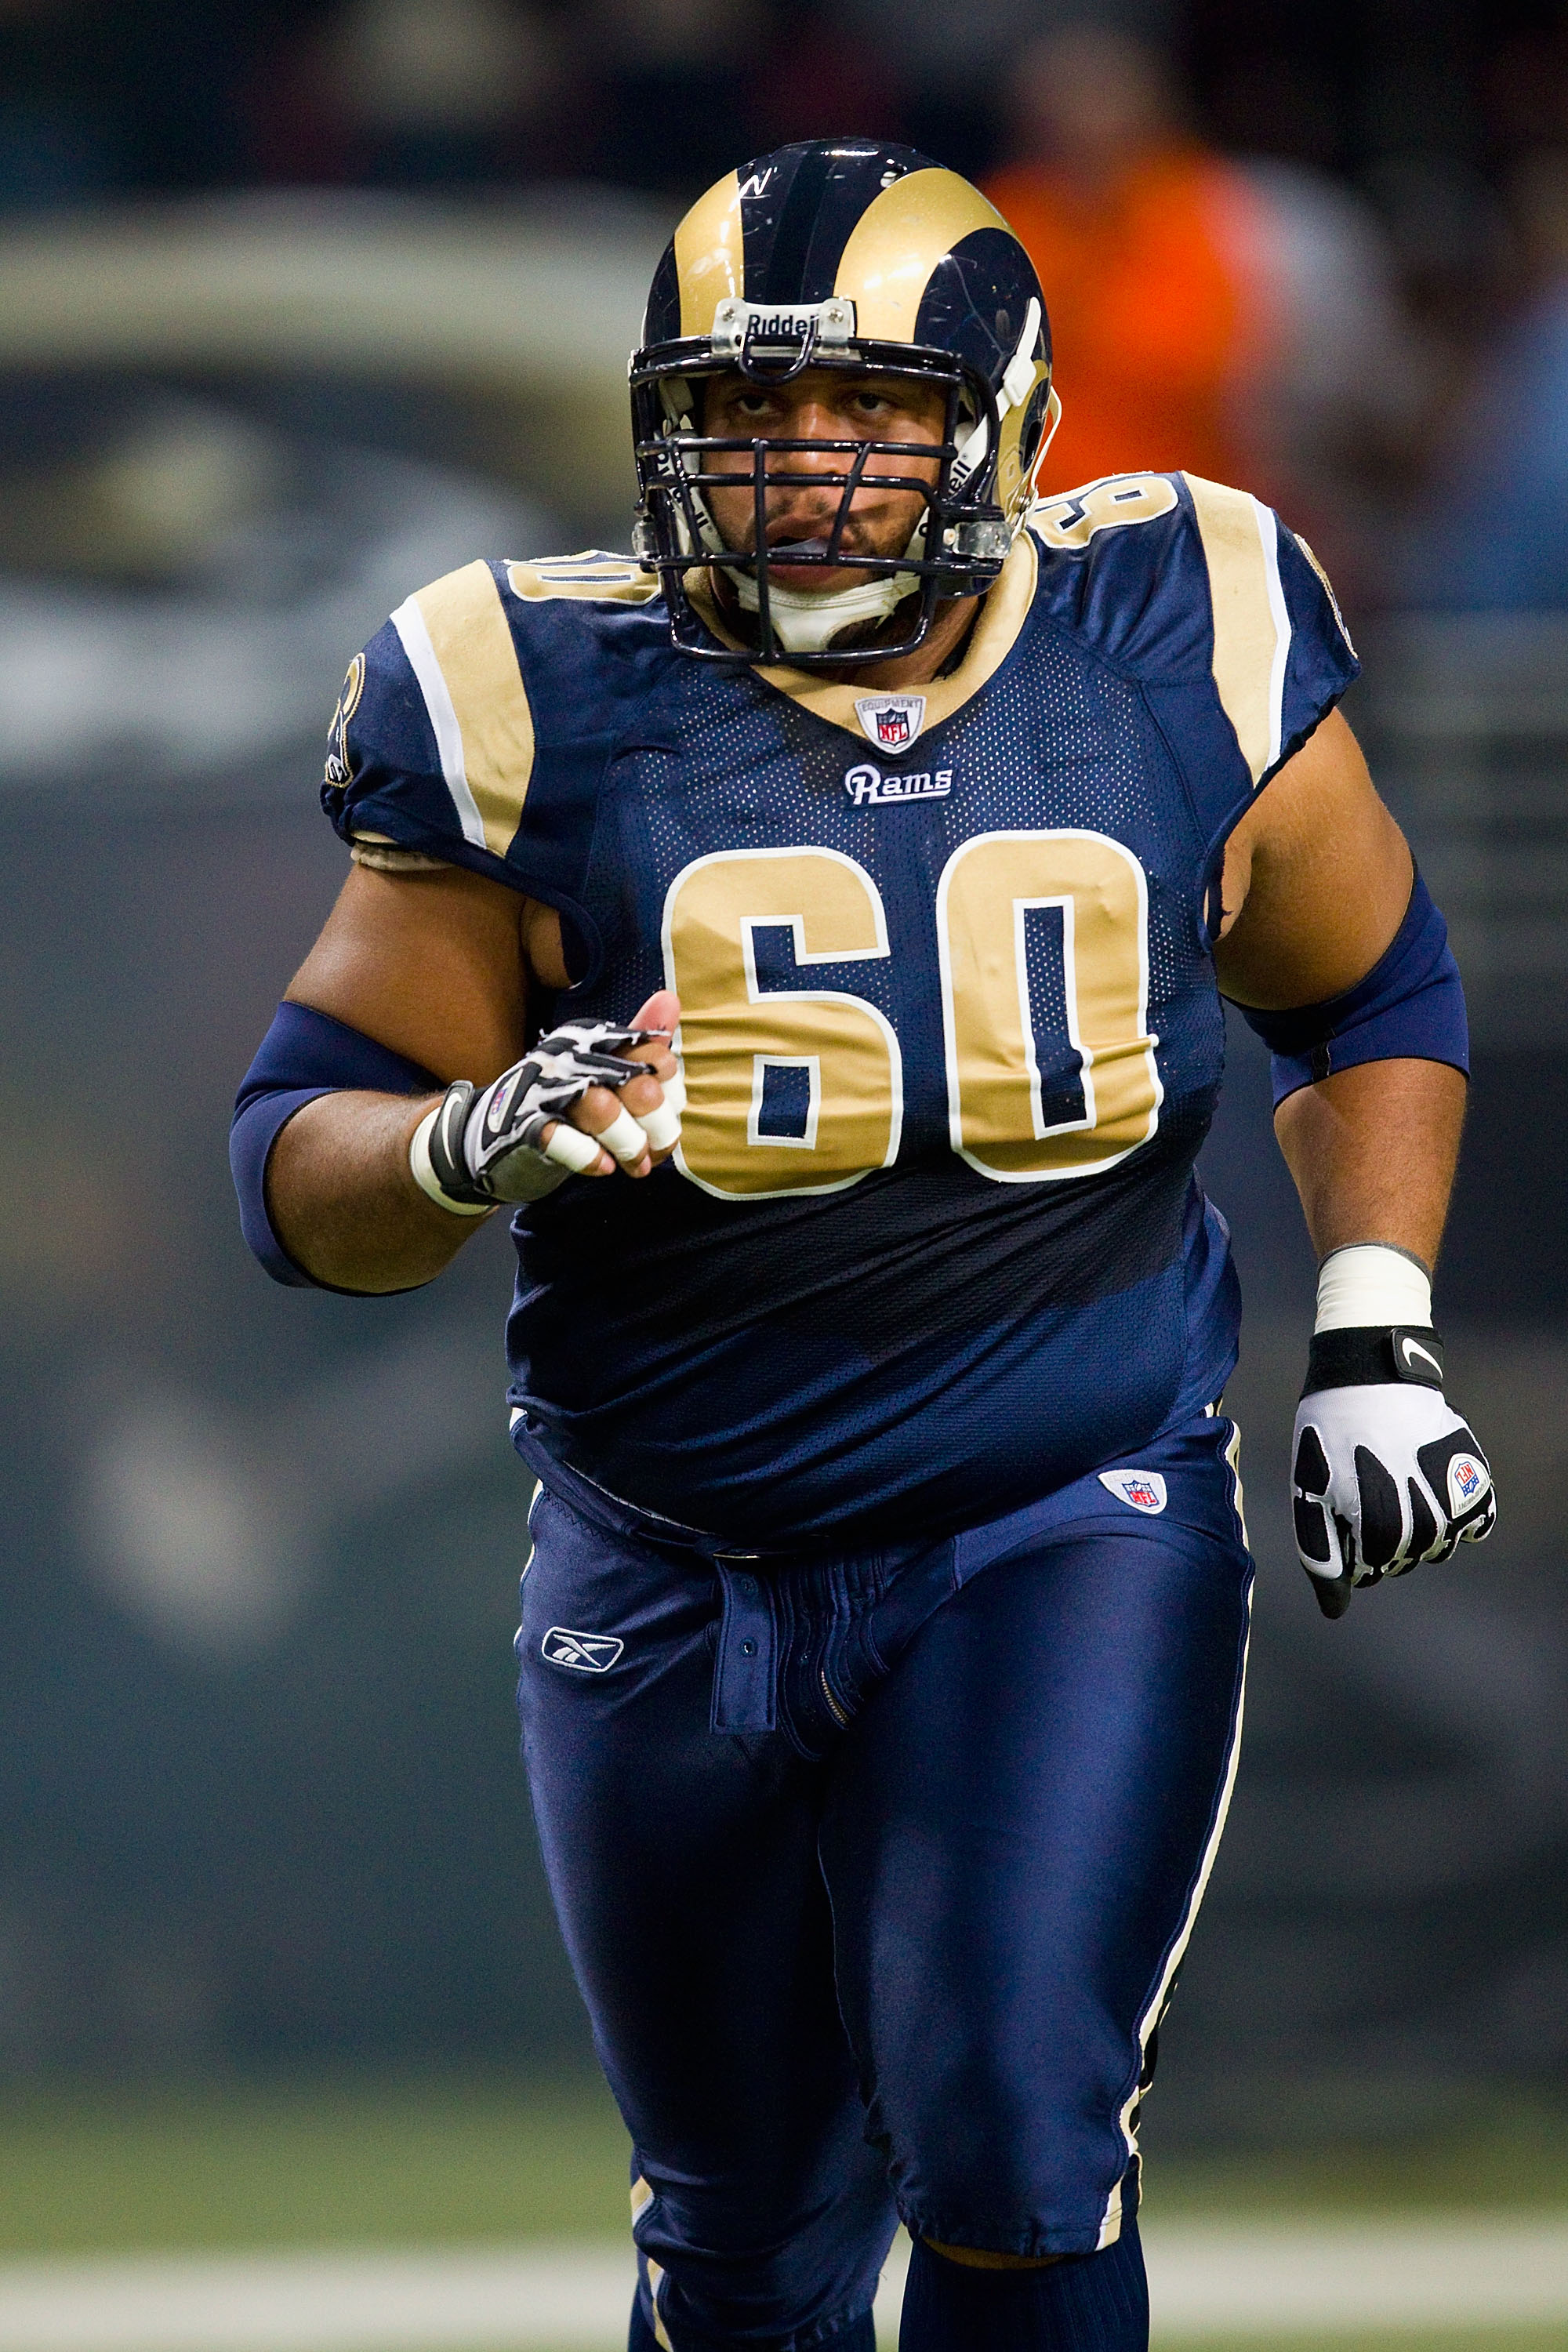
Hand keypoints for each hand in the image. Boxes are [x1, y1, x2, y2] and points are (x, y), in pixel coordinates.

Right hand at [411, 991, 683, 1209]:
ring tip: (633, 1165)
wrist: (485, 1135)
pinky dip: (588, 1157)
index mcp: (592, 1039)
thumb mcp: (599, 1068)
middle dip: (657, 1127)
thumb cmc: (557, 1102)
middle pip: (637, 1085)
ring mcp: (543, 1089)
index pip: (656, 1058)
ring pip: (601, 1109)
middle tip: (655, 1152)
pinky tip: (602, 1168)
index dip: (672, 1096)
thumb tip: (671, 1000)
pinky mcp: (522, 1125)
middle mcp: (569, 1056)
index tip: (665, 1118)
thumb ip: (637, 1042)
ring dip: (627, 1145)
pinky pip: (561, 1138)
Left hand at [1292, 1325, 1494, 1616]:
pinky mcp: (1474, 1482)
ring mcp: (1454, 1504)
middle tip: (1364, 1486)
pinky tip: (1430, 1486)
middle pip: (1401, 1561)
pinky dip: (1456, 1517)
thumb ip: (1321, 1557)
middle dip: (1378, 1537)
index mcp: (1380, 1532)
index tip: (1338, 1506)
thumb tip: (1335, 1611)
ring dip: (1415, 1529)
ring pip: (1437, 1547)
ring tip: (1393, 1482)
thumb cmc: (1329, 1438)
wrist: (1370, 1377)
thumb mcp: (1309, 1495)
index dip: (1345, 1543)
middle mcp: (1425, 1526)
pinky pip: (1476, 1526)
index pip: (1365, 1573)